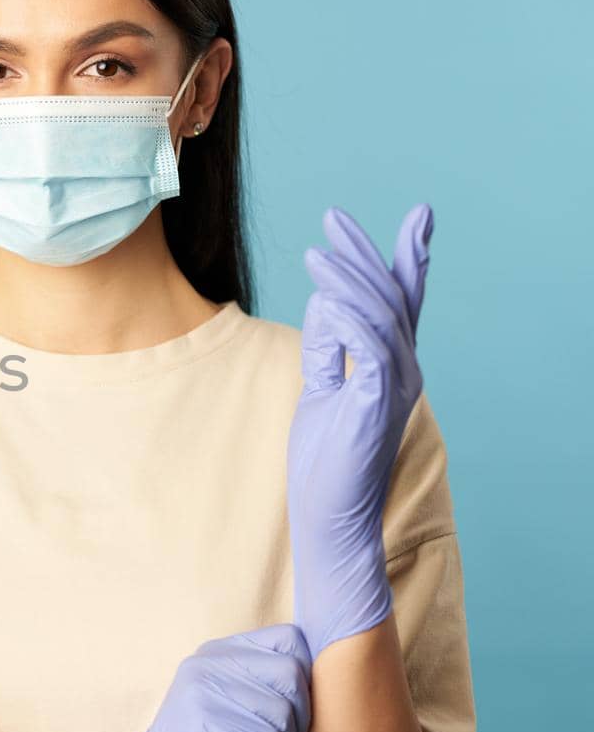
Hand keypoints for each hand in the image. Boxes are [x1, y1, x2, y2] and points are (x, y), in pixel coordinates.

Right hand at [50, 624, 313, 731]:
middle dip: (299, 719)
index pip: (290, 639)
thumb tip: (331, 676)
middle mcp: (209, 659)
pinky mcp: (203, 716)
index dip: (305, 680)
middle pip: (293, 672)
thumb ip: (268, 685)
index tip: (288, 716)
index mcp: (220, 651)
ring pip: (284, 708)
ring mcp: (203, 684)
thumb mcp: (238, 709)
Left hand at [288, 204, 432, 660]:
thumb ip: (327, 345)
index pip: (402, 304)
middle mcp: (404, 370)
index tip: (419, 217)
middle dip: (366, 253)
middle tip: (336, 217)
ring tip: (314, 252)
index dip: (409, 259)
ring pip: (380, 316)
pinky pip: (370, 349)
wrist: (329, 514)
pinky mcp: (377, 403)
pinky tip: (327, 296)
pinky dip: (350, 318)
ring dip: (347, 279)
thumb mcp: (320, 387)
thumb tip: (327, 298)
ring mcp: (395, 386)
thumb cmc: (325, 458)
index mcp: (391, 365)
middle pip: (391, 297)